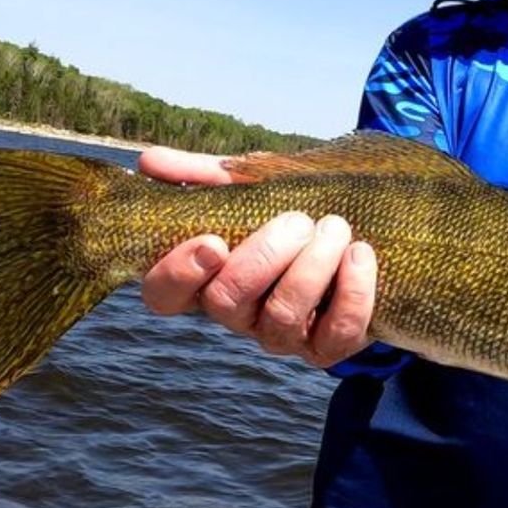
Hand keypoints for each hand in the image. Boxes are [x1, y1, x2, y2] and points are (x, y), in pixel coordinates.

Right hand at [136, 145, 375, 366]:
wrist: (357, 224)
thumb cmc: (288, 210)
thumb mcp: (248, 187)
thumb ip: (202, 176)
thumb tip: (148, 160)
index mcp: (206, 277)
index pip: (164, 295)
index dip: (179, 274)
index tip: (212, 240)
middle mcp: (237, 314)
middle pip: (226, 302)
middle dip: (263, 258)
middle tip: (297, 221)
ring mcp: (280, 336)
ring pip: (282, 317)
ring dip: (311, 268)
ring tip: (335, 227)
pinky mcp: (327, 347)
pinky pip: (336, 333)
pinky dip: (352, 291)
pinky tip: (359, 253)